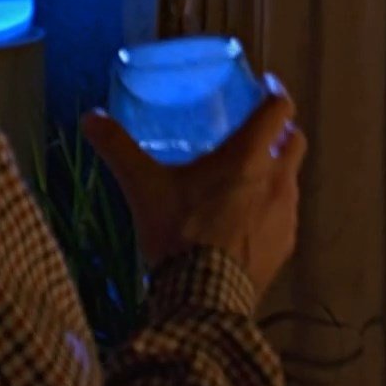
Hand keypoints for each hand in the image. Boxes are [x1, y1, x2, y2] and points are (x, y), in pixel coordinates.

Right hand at [82, 74, 306, 298]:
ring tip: (249, 179)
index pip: (278, 110)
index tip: (266, 85)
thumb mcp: (144, 188)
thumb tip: (90, 118)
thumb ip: (118, 149)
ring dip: (277, 172)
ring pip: (292, 180)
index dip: (275, 92)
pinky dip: (272, 208)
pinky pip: (285, 216)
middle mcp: (277, 179)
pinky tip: (248, 220)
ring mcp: (286, 214)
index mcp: (249, 156)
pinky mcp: (286, 245)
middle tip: (261, 131)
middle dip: (283, 132)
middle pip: (295, 141)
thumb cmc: (178, 234)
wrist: (204, 299)